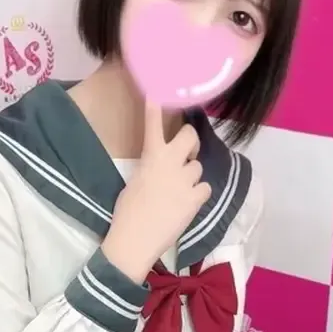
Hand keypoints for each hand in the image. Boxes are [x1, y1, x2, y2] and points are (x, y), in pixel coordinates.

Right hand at [102, 102, 211, 282]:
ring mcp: (186, 181)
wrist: (136, 239)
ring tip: (179, 190)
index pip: (154, 126)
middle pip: (192, 137)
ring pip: (198, 167)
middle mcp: (171, 163)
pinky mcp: (196, 199)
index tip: (158, 92)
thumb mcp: (135, 181)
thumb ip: (151, 167)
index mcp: (151, 157)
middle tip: (186, 152)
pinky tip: (188, 203)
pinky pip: (205, 188)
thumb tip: (162, 168)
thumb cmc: (127, 212)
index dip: (156, 108)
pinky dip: (198, 194)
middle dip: (191, 142)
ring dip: (191, 175)